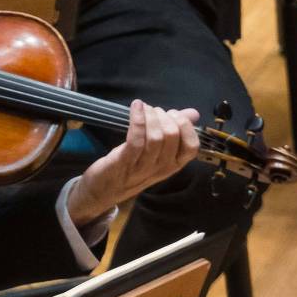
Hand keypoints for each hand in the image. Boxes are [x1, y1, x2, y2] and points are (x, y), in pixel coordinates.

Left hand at [67, 101, 200, 223]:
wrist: (103, 191)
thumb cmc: (132, 168)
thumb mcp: (156, 152)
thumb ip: (176, 132)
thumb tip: (193, 113)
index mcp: (174, 165)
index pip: (192, 146)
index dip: (185, 125)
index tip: (173, 114)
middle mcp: (162, 167)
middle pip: (172, 136)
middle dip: (165, 116)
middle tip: (155, 111)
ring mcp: (143, 167)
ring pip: (155, 137)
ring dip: (151, 116)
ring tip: (145, 108)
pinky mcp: (125, 162)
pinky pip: (136, 138)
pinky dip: (138, 118)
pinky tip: (137, 106)